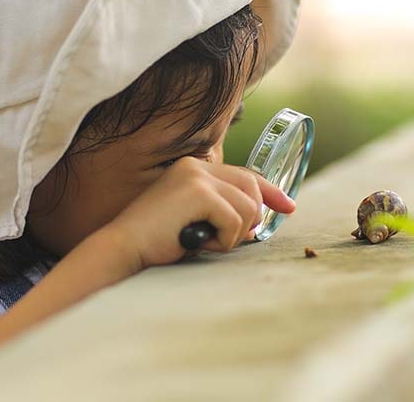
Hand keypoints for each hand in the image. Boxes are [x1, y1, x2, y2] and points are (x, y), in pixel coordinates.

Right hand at [103, 156, 296, 268]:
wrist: (124, 248)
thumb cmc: (157, 242)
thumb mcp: (194, 219)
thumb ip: (221, 210)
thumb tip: (259, 218)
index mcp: (193, 168)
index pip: (244, 174)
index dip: (271, 191)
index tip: (289, 207)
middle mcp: (196, 166)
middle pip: (251, 187)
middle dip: (251, 218)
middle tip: (230, 238)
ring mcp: (196, 177)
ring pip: (247, 207)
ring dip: (232, 234)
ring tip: (204, 241)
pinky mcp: (198, 192)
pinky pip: (234, 220)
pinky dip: (223, 239)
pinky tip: (198, 242)